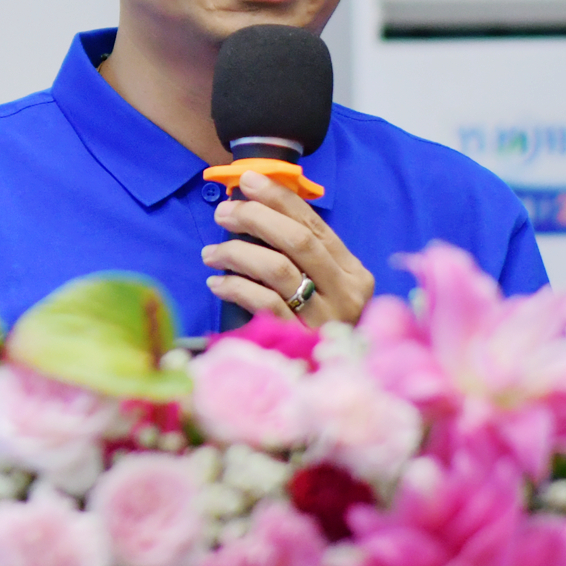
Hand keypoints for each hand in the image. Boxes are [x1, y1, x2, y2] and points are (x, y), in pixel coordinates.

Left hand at [201, 169, 375, 327]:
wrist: (334, 386)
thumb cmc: (321, 327)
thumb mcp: (326, 289)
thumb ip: (303, 255)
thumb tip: (256, 207)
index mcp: (355, 274)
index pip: (315, 225)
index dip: (279, 199)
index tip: (247, 180)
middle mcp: (346, 294)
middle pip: (297, 241)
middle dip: (255, 218)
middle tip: (224, 213)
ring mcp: (324, 319)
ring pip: (277, 269)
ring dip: (237, 252)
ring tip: (211, 252)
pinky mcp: (298, 341)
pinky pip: (262, 303)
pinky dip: (235, 287)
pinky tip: (217, 283)